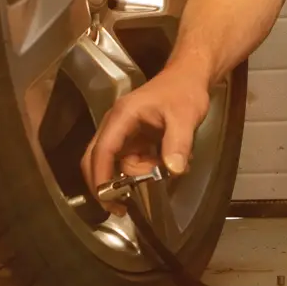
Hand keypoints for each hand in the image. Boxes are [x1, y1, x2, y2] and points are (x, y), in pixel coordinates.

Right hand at [79, 66, 209, 210]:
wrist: (189, 76)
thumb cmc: (184, 91)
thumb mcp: (186, 117)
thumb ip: (179, 143)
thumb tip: (173, 171)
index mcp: (122, 117)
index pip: (102, 151)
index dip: (100, 177)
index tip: (107, 200)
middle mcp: (116, 125)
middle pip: (96, 159)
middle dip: (105, 185)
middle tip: (121, 208)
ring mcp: (123, 132)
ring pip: (116, 163)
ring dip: (135, 175)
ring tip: (163, 172)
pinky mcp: (133, 138)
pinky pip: (130, 160)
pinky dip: (144, 169)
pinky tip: (164, 165)